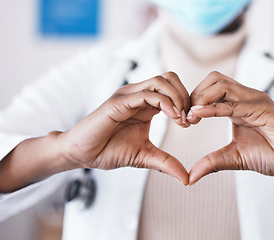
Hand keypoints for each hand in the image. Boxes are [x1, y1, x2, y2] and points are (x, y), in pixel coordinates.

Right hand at [60, 72, 190, 184]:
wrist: (82, 154)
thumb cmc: (109, 150)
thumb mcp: (145, 156)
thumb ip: (166, 163)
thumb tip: (187, 178)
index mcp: (145, 104)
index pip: (173, 89)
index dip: (187, 103)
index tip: (191, 122)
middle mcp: (138, 95)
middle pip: (170, 78)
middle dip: (186, 96)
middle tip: (190, 118)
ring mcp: (128, 96)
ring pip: (161, 81)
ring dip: (178, 98)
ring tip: (182, 119)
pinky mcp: (119, 102)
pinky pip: (147, 94)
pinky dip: (165, 103)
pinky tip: (173, 117)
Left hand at [187, 72, 273, 184]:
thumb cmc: (270, 155)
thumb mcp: (233, 158)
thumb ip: (212, 162)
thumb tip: (189, 177)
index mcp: (238, 104)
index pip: (210, 88)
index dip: (194, 101)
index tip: (184, 120)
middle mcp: (246, 97)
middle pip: (213, 79)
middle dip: (195, 94)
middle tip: (186, 117)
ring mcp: (255, 100)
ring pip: (221, 84)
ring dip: (201, 98)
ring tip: (191, 117)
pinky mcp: (264, 109)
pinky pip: (234, 104)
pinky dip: (214, 108)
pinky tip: (200, 114)